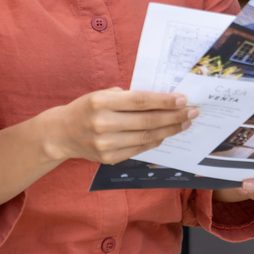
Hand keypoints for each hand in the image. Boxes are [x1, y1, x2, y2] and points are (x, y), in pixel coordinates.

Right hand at [42, 88, 197, 164]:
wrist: (61, 133)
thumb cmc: (86, 108)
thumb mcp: (102, 94)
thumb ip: (128, 97)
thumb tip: (162, 100)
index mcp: (101, 102)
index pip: (140, 101)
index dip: (164, 101)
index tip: (183, 99)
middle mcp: (103, 124)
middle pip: (147, 121)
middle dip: (173, 117)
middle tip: (192, 112)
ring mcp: (106, 144)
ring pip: (146, 137)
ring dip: (169, 130)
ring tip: (184, 123)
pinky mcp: (109, 158)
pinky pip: (139, 149)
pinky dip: (155, 141)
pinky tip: (166, 134)